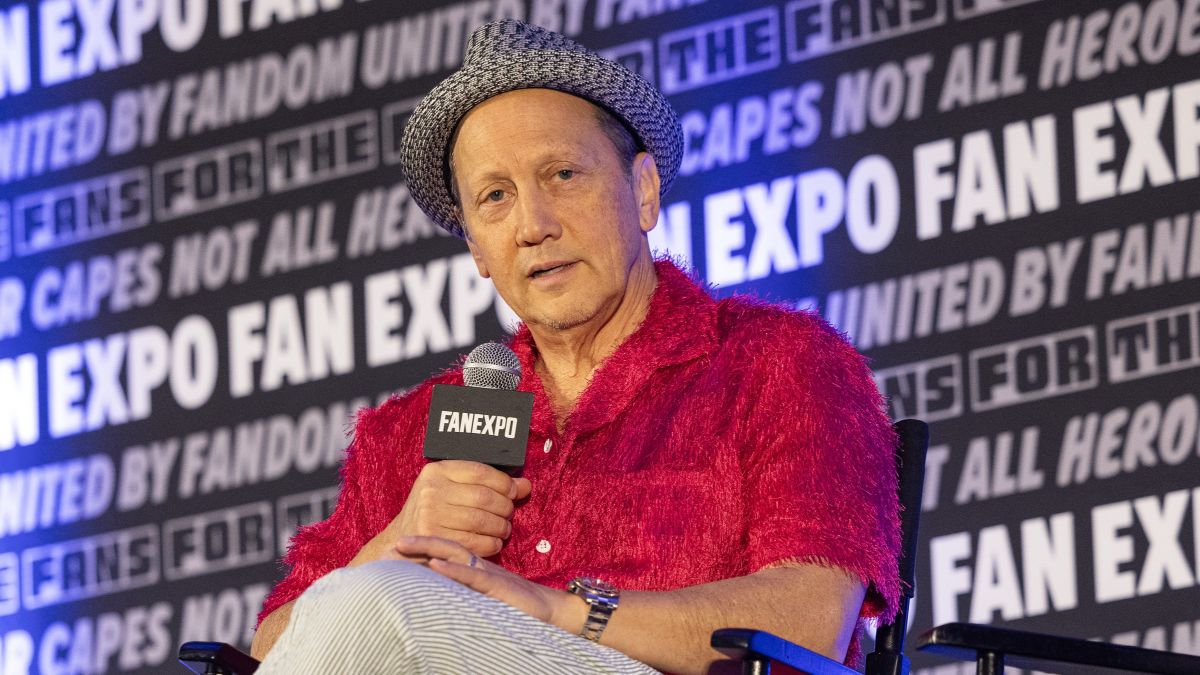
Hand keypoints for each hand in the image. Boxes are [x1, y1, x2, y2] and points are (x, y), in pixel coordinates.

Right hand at [350, 461, 531, 565]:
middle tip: (509, 514)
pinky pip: (476, 542)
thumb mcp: (453, 489)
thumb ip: (488, 484)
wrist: (400, 543)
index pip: (481, 472)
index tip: (514, 491)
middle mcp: (431, 491)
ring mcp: (430, 516)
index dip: (504, 483)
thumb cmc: (434, 512)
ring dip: (501, 527)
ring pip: (483, 520)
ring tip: (503, 529)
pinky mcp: (434, 540)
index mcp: (436, 472)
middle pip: (485, 497)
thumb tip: (526, 485)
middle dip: (505, 507)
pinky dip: (492, 544)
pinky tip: (493, 542)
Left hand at [395, 535, 584, 633]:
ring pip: (454, 553)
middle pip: (444, 546)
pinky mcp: (496, 586)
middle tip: (389, 544)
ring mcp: (487, 573)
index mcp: (475, 566)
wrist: (548, 610)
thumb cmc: (518, 604)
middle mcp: (478, 565)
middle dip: (415, 544)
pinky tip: (435, 565)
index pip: (444, 550)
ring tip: (402, 545)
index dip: (420, 547)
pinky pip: (472, 575)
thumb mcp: (487, 595)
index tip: (393, 548)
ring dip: (426, 548)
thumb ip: (469, 587)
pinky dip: (453, 569)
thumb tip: (443, 584)